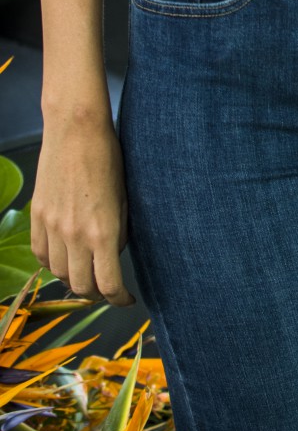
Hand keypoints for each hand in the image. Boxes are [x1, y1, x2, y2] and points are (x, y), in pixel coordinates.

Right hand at [31, 111, 133, 305]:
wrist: (76, 131)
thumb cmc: (110, 159)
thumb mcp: (126, 198)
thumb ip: (119, 232)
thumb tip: (113, 254)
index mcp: (103, 232)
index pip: (109, 283)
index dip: (120, 298)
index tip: (127, 299)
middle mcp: (75, 235)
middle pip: (81, 286)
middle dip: (96, 293)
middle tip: (106, 287)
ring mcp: (52, 227)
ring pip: (59, 273)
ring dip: (73, 278)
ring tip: (86, 270)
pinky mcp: (37, 217)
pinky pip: (41, 254)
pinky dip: (53, 262)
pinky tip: (64, 255)